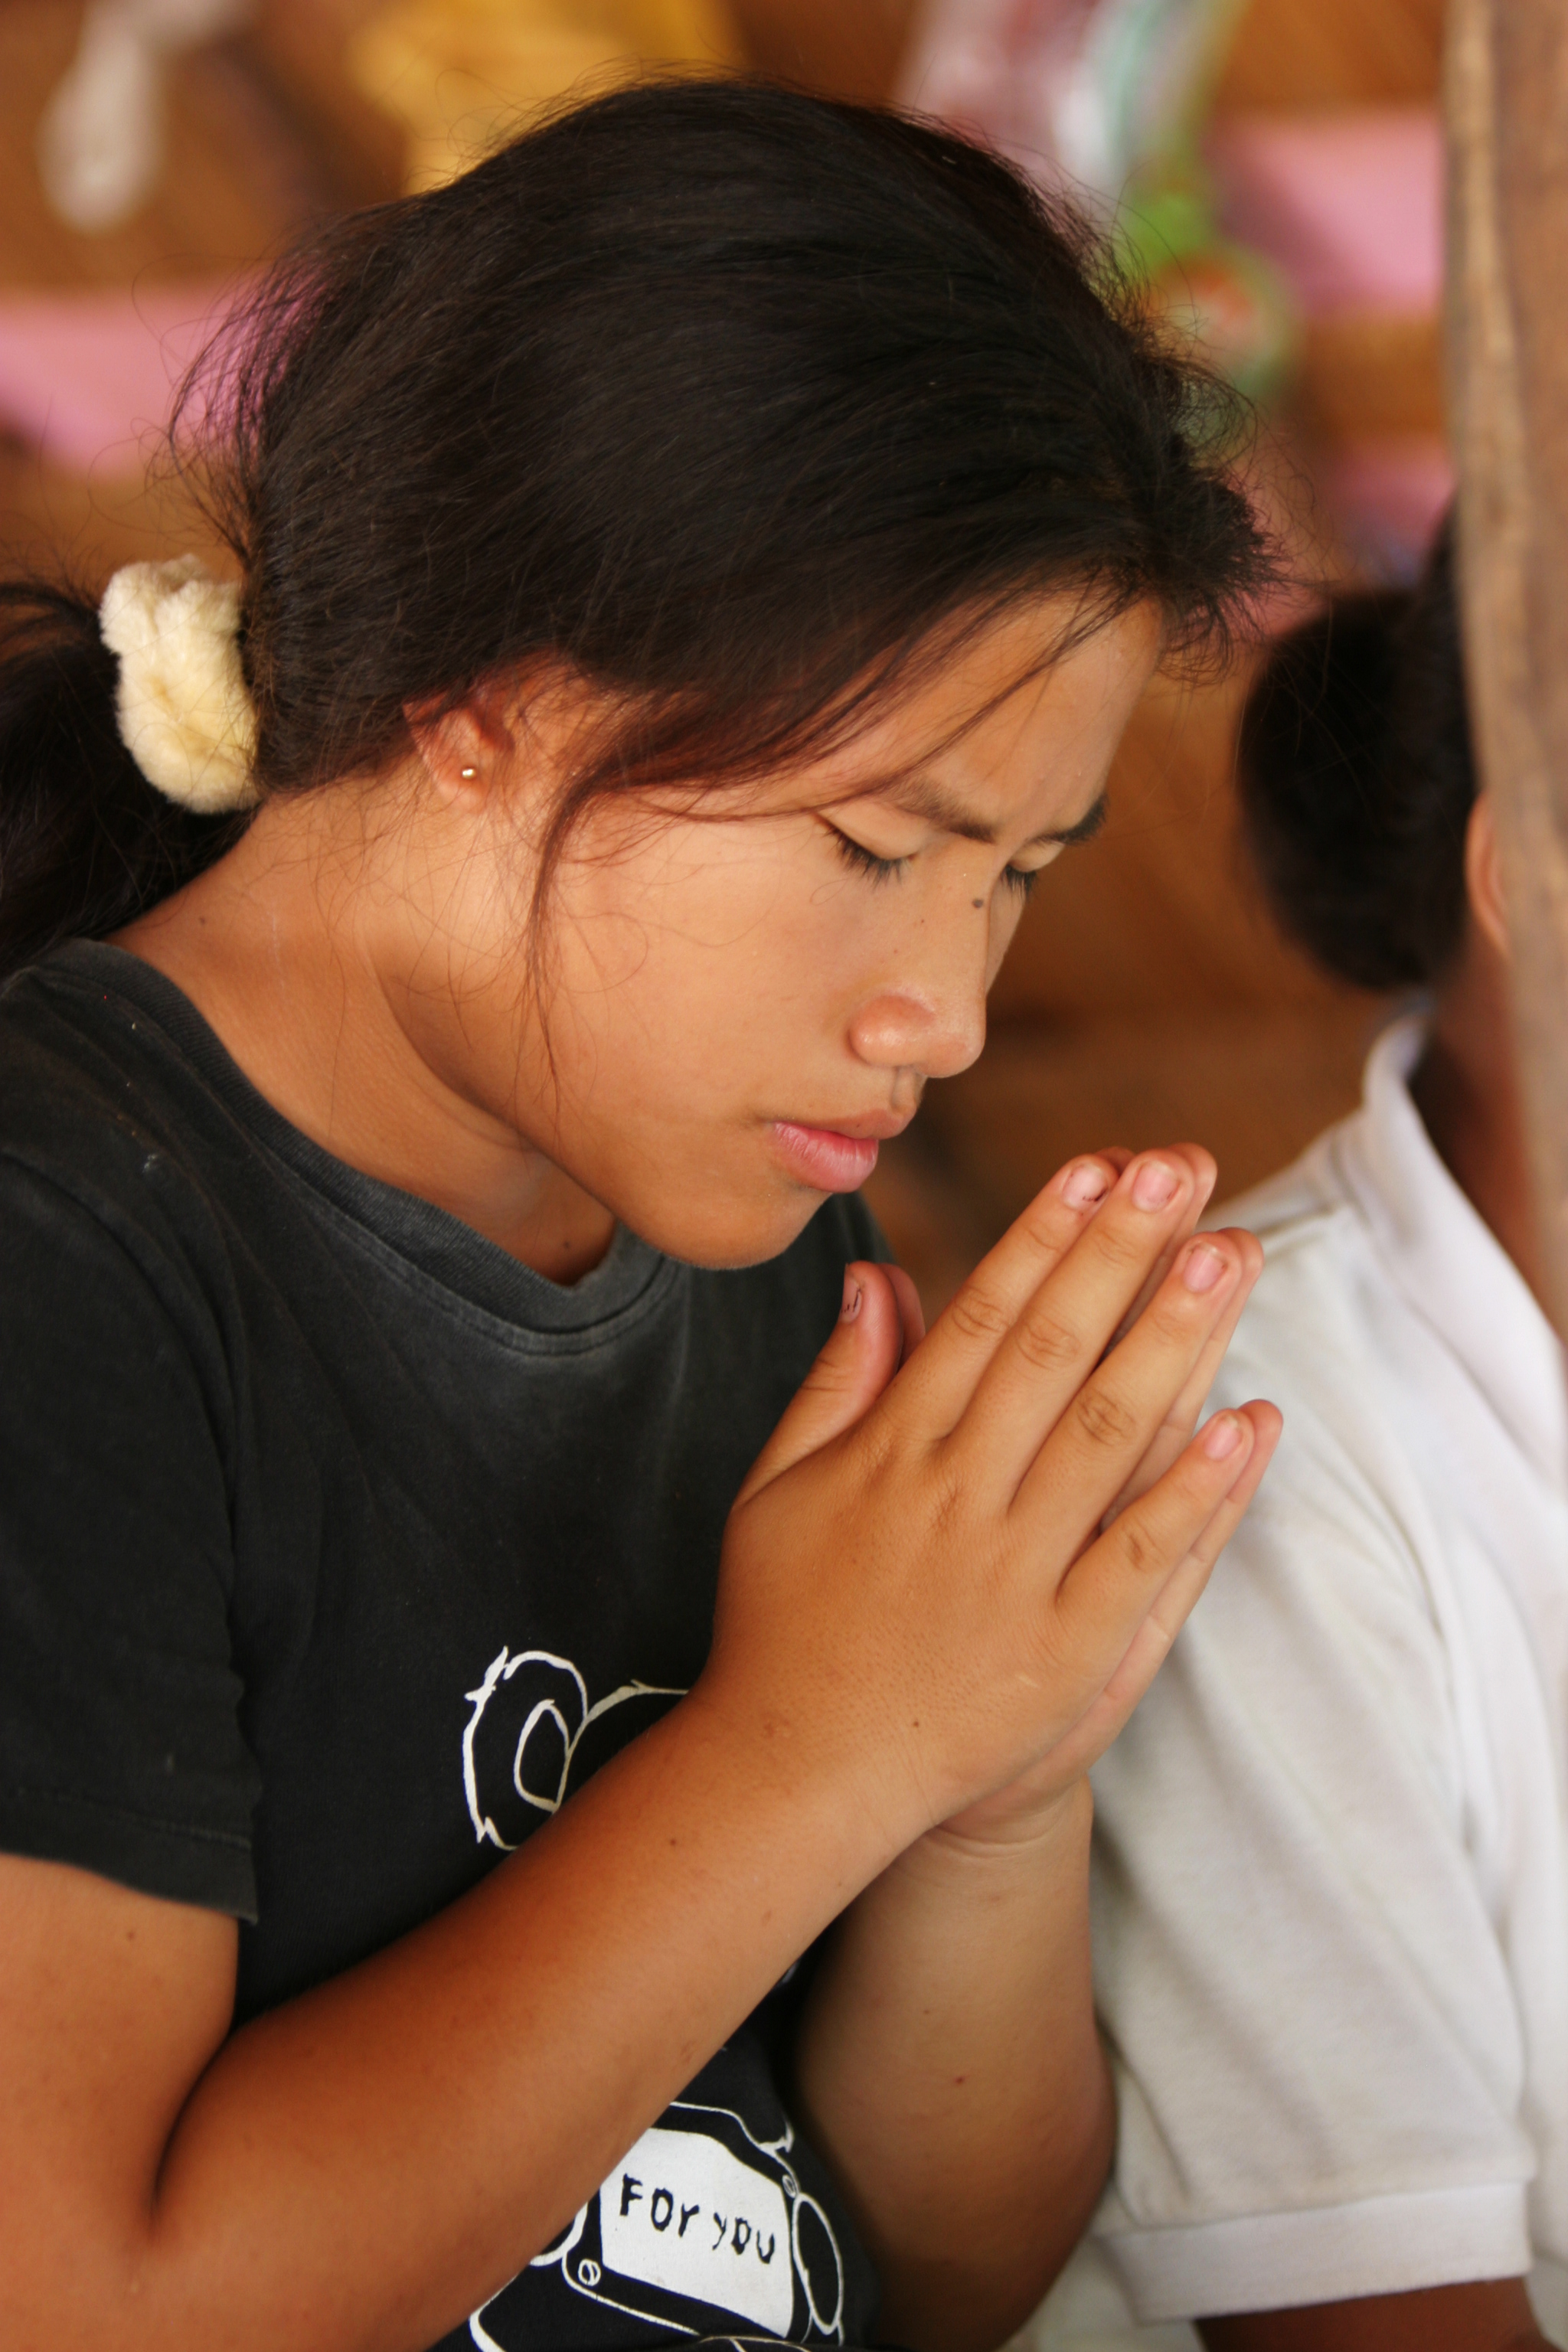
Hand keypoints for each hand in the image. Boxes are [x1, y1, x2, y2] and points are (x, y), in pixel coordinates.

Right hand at [699, 1144, 1278, 1855]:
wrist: (798, 1775)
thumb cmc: (783, 1623)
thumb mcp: (778, 1488)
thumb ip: (835, 1380)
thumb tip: (875, 1275)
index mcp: (892, 1453)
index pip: (984, 1320)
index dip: (1046, 1237)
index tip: (1100, 1167)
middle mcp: (958, 1500)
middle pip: (1057, 1353)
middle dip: (1124, 1252)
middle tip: (1183, 1165)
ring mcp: (1015, 1575)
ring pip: (1111, 1437)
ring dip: (1176, 1339)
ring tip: (1230, 1252)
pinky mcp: (1065, 1652)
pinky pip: (1143, 1558)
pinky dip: (1197, 1491)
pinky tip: (1250, 1422)